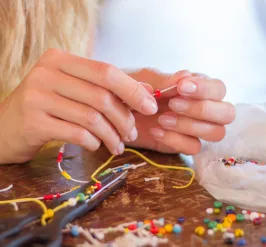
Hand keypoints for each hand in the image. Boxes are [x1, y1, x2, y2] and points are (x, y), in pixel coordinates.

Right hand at [0, 49, 156, 163]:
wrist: (6, 126)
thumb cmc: (47, 107)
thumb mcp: (74, 91)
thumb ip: (105, 89)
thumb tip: (147, 92)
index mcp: (61, 60)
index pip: (106, 72)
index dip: (133, 90)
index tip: (151, 107)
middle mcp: (47, 73)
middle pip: (102, 96)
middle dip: (125, 118)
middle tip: (133, 134)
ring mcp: (38, 97)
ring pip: (92, 117)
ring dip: (112, 135)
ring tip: (118, 146)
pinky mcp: (33, 121)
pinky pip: (77, 133)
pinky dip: (93, 142)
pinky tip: (95, 146)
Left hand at [127, 69, 234, 153]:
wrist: (118, 110)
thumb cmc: (135, 89)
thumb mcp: (146, 80)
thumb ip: (165, 79)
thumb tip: (186, 75)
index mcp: (198, 88)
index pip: (219, 88)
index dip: (205, 89)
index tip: (182, 88)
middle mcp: (203, 108)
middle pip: (227, 113)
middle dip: (202, 109)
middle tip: (173, 105)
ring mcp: (195, 128)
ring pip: (216, 133)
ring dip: (190, 126)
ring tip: (162, 119)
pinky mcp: (184, 144)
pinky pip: (194, 147)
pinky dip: (176, 140)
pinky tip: (156, 131)